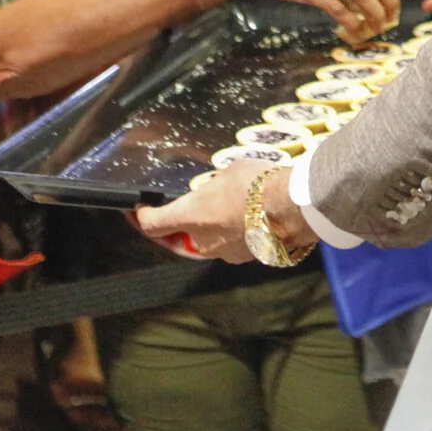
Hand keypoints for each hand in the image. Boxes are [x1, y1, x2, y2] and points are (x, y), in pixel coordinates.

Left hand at [134, 162, 310, 264]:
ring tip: (238, 203)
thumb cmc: (258, 184)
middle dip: (192, 220)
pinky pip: (237, 244)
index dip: (141, 218)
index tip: (138, 210)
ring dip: (219, 225)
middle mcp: (204, 241)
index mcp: (191, 217)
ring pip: (214, 240)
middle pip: (185, 234)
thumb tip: (215, 192)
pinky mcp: (249, 257)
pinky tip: (255, 215)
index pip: (153, 224)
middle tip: (203, 202)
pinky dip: (240, 232)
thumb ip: (214, 186)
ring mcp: (227, 253)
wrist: (293, 205)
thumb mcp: (228, 172)